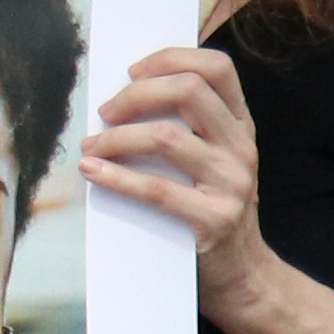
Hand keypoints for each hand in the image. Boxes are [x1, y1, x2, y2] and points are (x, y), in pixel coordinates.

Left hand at [85, 43, 264, 296]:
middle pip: (188, 91)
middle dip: (136, 94)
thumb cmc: (211, 210)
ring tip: (90, 146)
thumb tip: (123, 97)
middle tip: (105, 112)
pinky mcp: (213, 218)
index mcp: (240, 124)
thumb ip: (186, 128)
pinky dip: (116, 177)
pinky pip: (157, 190)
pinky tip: (92, 171)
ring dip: (117, 137)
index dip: (170, 58)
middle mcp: (241, 146)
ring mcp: (232, 181)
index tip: (131, 72)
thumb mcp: (213, 161)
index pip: (216, 67)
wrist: (243, 275)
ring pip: (166, 137)